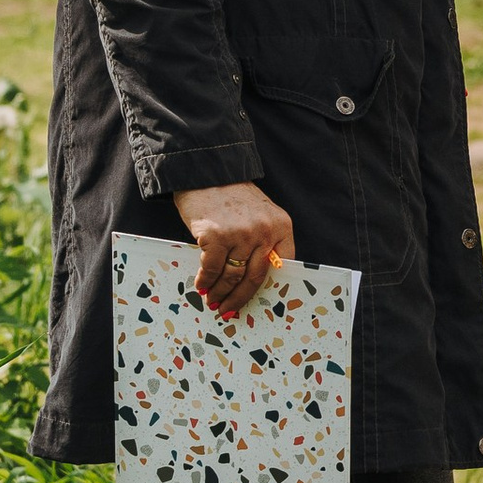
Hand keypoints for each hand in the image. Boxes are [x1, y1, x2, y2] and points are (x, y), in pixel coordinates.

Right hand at [172, 181, 296, 318]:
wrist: (207, 172)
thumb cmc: (232, 196)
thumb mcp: (259, 214)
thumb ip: (262, 240)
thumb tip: (250, 278)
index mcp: (281, 226)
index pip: (282, 265)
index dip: (267, 288)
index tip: (256, 301)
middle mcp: (264, 231)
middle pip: (255, 277)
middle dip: (240, 298)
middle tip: (229, 310)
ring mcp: (240, 234)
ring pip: (232, 276)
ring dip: (220, 293)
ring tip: (212, 300)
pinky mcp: (215, 236)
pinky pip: (211, 269)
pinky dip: (205, 281)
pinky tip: (201, 285)